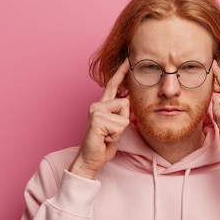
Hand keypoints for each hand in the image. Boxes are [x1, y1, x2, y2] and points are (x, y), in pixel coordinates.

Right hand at [69, 61, 130, 178]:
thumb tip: (128, 100)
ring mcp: (95, 112)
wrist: (90, 159)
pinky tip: (105, 138)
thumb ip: (121, 113)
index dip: (121, 73)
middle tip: (112, 132)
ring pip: (124, 113)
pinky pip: (120, 124)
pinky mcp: (97, 120)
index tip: (128, 60)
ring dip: (120, 129)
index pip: (113, 86)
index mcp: (101, 105)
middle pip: (125, 102)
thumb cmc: (103, 144)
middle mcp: (96, 105)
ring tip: (108, 136)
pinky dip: (116, 135)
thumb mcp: (116, 127)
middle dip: (125, 120)